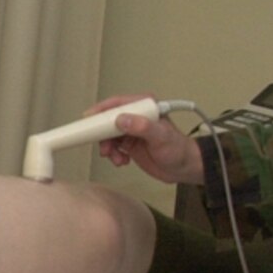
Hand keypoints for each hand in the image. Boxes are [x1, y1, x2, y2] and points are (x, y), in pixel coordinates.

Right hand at [86, 93, 204, 183]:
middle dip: (102, 134)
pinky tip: (122, 161)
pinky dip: (113, 155)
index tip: (88, 119)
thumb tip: (121, 120)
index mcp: (144, 107)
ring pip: (108, 135)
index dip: (100, 110)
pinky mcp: (130, 144)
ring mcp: (132, 130)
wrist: (184, 168)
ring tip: (116, 158)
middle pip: (108, 120)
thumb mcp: (161, 137)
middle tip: (104, 147)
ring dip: (108, 148)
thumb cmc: (178, 150)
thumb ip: (142, 127)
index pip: (117, 103)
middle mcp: (136, 116)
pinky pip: (113, 147)